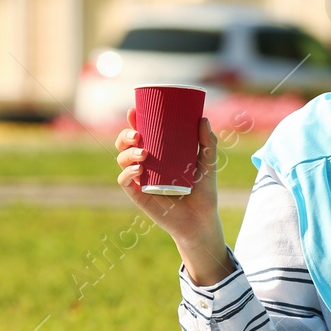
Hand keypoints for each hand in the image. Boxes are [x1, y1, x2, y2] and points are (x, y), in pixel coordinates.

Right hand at [115, 108, 233, 284]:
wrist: (202, 220)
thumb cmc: (204, 191)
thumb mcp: (208, 164)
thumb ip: (207, 143)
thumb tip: (203, 119)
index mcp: (159, 154)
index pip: (142, 134)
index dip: (133, 122)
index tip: (134, 111)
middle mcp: (147, 165)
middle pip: (125, 145)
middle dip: (125, 136)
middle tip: (137, 134)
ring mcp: (141, 180)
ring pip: (122, 161)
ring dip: (127, 153)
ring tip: (143, 153)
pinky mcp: (139, 196)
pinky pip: (125, 182)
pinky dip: (127, 174)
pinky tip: (137, 170)